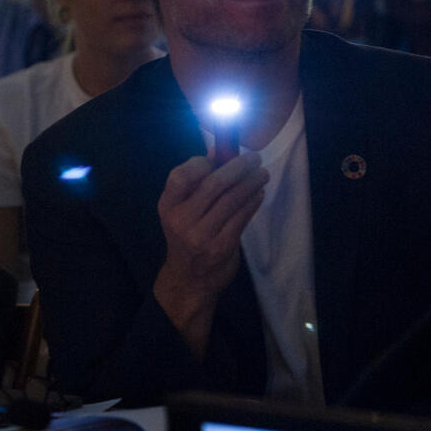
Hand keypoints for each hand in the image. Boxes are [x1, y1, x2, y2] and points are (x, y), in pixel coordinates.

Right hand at [153, 152, 266, 356]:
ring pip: (231, 200)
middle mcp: (181, 220)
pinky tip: (259, 194)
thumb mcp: (183, 209)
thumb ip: (199, 181)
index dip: (201, 163)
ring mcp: (201, 235)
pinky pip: (241, 218)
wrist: (189, 280)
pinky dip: (253, 202)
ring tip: (262, 174)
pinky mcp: (221, 247)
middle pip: (213, 185)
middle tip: (254, 158)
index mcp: (168, 205)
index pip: (180, 177)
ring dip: (251, 183)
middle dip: (238, 168)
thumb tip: (220, 151)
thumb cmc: (187, 236)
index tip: (219, 156)